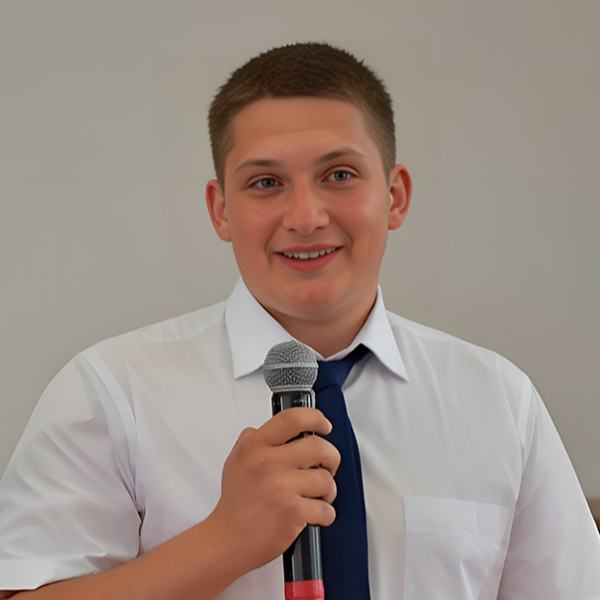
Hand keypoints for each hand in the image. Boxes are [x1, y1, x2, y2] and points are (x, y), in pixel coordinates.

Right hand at [207, 407, 339, 573]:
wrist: (227, 540)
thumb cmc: (236, 503)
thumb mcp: (237, 459)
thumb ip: (254, 439)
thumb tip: (279, 428)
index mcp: (255, 446)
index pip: (293, 418)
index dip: (316, 418)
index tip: (324, 424)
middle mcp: (268, 463)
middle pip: (319, 447)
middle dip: (330, 458)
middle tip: (327, 465)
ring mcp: (281, 487)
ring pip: (326, 479)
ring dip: (328, 490)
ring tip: (316, 495)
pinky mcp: (293, 512)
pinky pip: (326, 509)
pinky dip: (324, 514)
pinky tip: (312, 513)